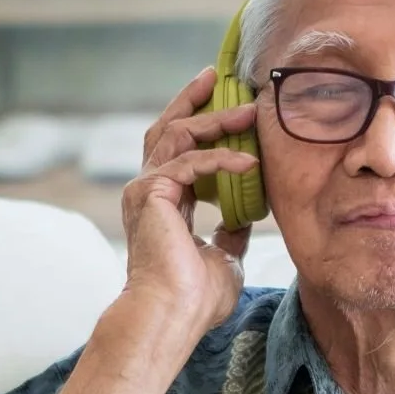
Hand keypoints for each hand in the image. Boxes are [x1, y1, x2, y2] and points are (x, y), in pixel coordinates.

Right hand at [119, 67, 259, 338]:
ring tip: (248, 110)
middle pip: (168, 129)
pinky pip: (190, 161)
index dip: (202, 126)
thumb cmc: (195, 297)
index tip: (228, 109)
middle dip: (195, 101)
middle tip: (219, 78)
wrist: (172, 315)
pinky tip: (249, 162)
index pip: (179, 152)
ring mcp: (145, 189)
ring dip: (214, 119)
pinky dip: (221, 158)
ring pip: (178, 135)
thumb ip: (231, 229)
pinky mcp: (150, 192)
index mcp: (163, 203)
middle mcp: (148, 190)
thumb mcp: (226, 255)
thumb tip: (248, 215)